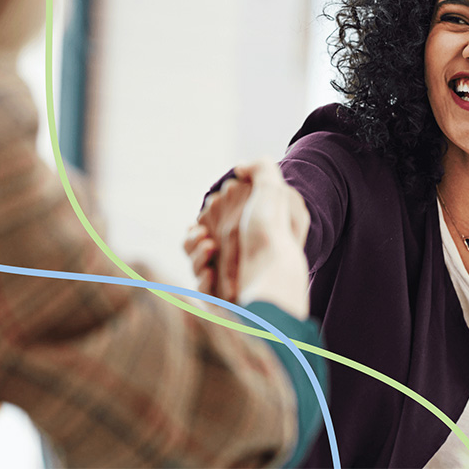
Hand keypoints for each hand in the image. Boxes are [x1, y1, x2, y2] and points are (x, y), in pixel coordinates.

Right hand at [184, 159, 309, 318]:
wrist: (273, 276)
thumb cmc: (273, 233)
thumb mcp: (273, 190)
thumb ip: (259, 168)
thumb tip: (240, 168)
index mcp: (249, 232)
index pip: (218, 221)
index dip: (209, 214)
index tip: (211, 209)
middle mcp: (241, 256)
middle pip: (200, 242)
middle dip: (194, 236)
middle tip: (204, 235)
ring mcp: (231, 279)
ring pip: (196, 264)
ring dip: (195, 254)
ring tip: (209, 249)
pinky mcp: (224, 300)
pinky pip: (201, 288)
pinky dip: (202, 279)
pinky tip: (210, 273)